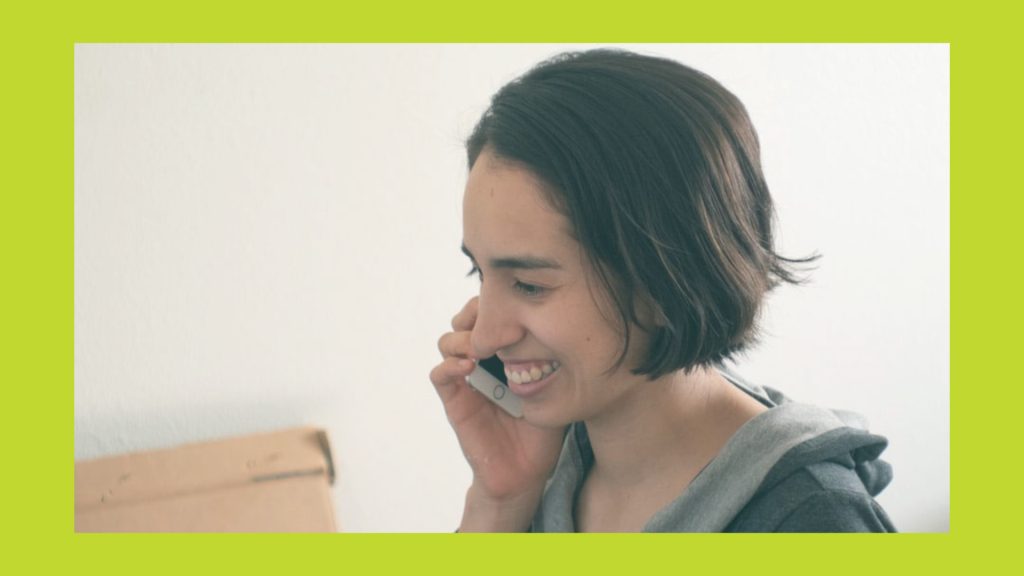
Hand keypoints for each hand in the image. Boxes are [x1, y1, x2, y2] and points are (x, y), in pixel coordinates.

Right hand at [430, 297, 565, 529]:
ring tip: (481, 345)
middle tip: (493, 318)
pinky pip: (440, 375)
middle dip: (476, 313)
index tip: (514, 304)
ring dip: (462, 337)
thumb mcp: (556, 389)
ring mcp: (466, 380)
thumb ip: (554, 360)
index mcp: (506, 354)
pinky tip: (470, 366)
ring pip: (448, 341)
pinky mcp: (455, 401)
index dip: (497, 303)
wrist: (527, 472)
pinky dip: (450, 365)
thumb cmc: (544, 431)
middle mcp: (483, 362)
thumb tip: (569, 326)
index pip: (492, 315)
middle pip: (466, 320)